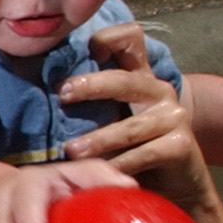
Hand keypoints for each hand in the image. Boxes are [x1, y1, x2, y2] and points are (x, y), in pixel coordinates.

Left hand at [59, 22, 213, 208]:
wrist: (175, 184)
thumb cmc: (132, 149)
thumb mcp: (110, 119)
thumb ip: (89, 103)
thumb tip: (40, 94)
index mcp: (138, 78)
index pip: (130, 39)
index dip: (109, 38)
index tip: (86, 50)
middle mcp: (158, 91)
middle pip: (124, 80)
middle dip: (92, 85)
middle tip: (62, 95)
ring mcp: (173, 117)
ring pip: (130, 127)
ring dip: (98, 139)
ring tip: (70, 150)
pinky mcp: (182, 145)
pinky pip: (144, 154)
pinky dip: (120, 165)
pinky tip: (100, 173)